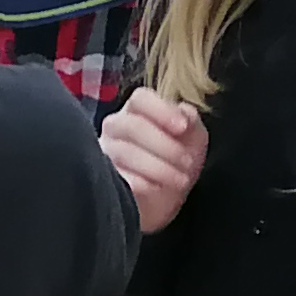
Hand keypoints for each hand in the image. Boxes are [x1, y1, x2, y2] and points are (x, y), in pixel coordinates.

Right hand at [102, 90, 209, 235]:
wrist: (165, 197)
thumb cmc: (176, 160)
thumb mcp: (192, 137)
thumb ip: (190, 119)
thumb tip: (184, 115)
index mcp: (137, 111)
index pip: (141, 99)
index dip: (161, 110)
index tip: (183, 127)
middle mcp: (115, 127)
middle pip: (132, 125)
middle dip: (165, 145)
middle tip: (187, 161)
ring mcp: (105, 153)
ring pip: (125, 152)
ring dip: (159, 167)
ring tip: (180, 180)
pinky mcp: (103, 180)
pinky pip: (119, 177)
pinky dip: (143, 183)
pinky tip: (158, 188)